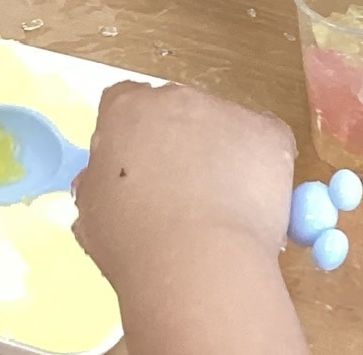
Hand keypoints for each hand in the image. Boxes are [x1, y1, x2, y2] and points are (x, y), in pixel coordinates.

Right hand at [73, 82, 294, 288]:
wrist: (196, 263)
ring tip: (219, 210)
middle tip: (182, 193)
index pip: (126, 102)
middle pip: (178, 111)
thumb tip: (107, 180)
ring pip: (224, 127)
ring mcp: (226, 111)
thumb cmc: (133, 242)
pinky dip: (261, 168)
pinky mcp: (269, 134)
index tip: (140, 168)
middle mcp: (175, 98)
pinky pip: (266, 143)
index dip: (135, 135)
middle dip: (180, 143)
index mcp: (126, 110)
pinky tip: (252, 206)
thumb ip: (99, 182)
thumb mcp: (93, 212)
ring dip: (221, 155)